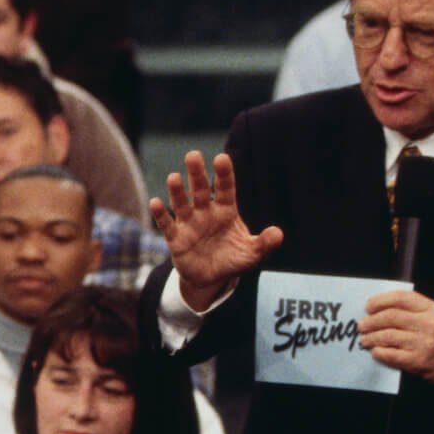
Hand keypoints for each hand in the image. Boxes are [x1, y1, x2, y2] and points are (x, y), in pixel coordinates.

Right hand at [148, 151, 284, 310]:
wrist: (211, 278)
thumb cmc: (232, 259)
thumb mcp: (252, 253)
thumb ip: (265, 243)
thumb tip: (278, 234)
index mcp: (225, 211)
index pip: (225, 188)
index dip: (224, 174)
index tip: (221, 159)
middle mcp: (205, 212)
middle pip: (200, 189)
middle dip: (196, 174)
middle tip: (193, 155)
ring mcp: (189, 224)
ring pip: (182, 203)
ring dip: (177, 191)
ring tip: (174, 177)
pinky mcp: (176, 239)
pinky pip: (167, 225)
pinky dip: (161, 214)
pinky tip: (156, 202)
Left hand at [359, 290, 433, 387]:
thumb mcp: (433, 316)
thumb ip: (411, 309)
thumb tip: (377, 309)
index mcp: (431, 309)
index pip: (400, 298)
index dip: (380, 301)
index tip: (368, 307)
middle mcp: (428, 324)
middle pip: (390, 317)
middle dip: (371, 321)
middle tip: (361, 325)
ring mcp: (423, 343)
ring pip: (387, 336)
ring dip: (370, 337)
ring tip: (365, 339)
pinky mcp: (418, 361)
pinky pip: (390, 354)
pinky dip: (378, 352)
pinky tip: (375, 351)